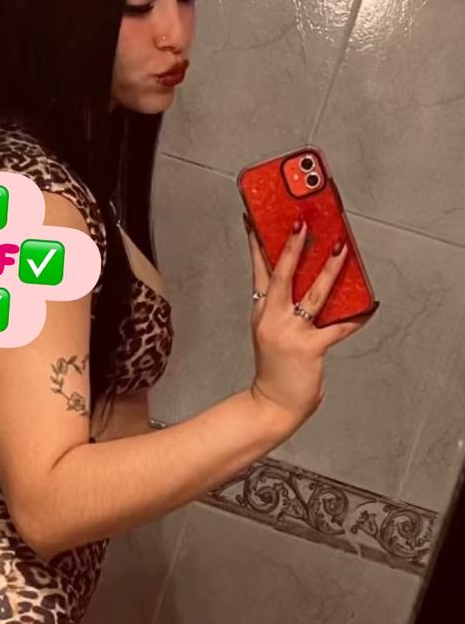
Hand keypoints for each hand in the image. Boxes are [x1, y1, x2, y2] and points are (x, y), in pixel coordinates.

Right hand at [245, 219, 375, 436]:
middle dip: (291, 247)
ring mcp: (291, 333)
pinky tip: (370, 306)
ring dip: (329, 270)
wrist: (272, 404)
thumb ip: (282, 309)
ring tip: (341, 248)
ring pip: (313, 295)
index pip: (257, 271)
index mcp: (262, 312)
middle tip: (301, 223)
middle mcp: (272, 319)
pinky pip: (339, 328)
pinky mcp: (310, 348)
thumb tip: (309, 282)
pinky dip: (357, 317)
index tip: (254, 219)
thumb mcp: (270, 332)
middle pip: (281, 275)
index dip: (256, 244)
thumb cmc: (276, 369)